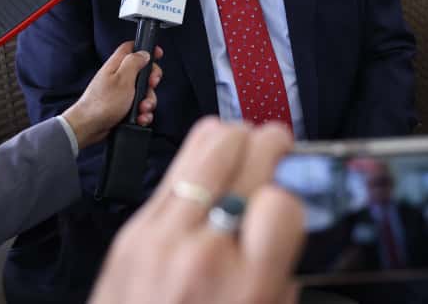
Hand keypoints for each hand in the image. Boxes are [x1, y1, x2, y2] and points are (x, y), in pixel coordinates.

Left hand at [62, 42, 162, 149]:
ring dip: (147, 102)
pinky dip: (142, 114)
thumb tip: (144, 53)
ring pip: (142, 93)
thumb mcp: (123, 79)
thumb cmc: (103, 103)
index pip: (132, 48)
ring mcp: (120, 93)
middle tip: (150, 86)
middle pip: (143, 72)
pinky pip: (138, 107)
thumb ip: (134, 63)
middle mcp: (118, 77)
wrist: (89, 127)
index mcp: (117, 65)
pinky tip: (139, 118)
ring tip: (142, 109)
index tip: (157, 55)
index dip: (145, 49)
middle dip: (151, 82)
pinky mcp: (122, 107)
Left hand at [90, 118, 303, 303]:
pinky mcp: (132, 232)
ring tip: (246, 149)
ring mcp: (161, 238)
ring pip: (208, 144)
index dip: (295, 193)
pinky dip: (199, 160)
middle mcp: (203, 255)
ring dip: (235, 138)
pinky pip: (174, 169)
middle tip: (280, 148)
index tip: (294, 198)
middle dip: (271, 143)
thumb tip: (285, 216)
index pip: (283, 201)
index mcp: (246, 288)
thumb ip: (280, 274)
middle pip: (246, 154)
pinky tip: (210, 174)